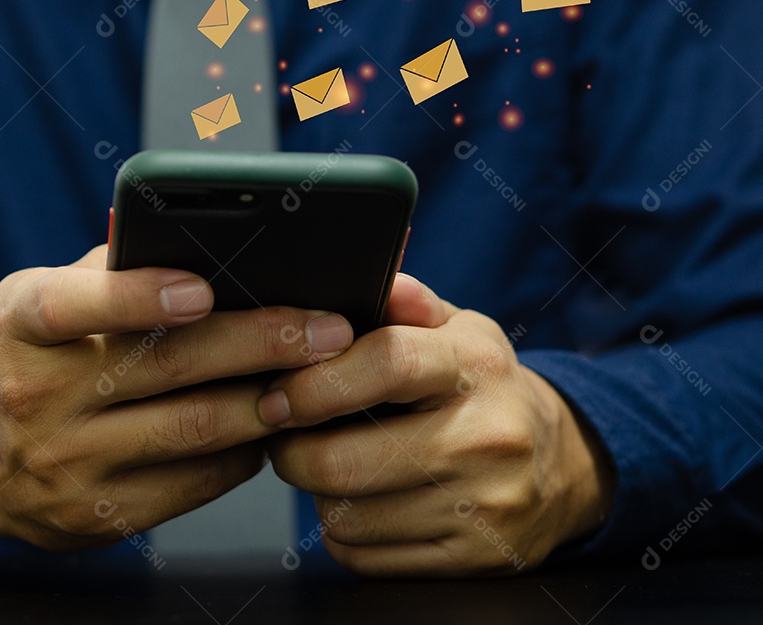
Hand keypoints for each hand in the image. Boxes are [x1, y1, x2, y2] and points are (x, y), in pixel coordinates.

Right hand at [0, 246, 353, 550]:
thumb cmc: (21, 354)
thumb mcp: (36, 299)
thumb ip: (110, 271)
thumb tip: (209, 249)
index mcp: (20, 327)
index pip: (72, 305)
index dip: (137, 296)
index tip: (203, 287)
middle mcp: (36, 397)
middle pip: (163, 368)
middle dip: (259, 343)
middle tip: (327, 327)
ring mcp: (64, 465)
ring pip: (191, 431)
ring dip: (268, 400)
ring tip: (324, 374)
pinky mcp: (93, 517)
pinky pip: (193, 484)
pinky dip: (244, 450)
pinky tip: (274, 422)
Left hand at [263, 274, 613, 577]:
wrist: (562, 465)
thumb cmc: (484, 389)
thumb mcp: (459, 331)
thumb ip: (409, 303)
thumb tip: (379, 277)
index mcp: (476, 366)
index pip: (385, 364)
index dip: (312, 383)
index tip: (275, 394)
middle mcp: (486, 438)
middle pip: (346, 462)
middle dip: (292, 451)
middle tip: (285, 435)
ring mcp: (482, 507)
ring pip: (346, 516)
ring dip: (318, 493)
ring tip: (332, 465)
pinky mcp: (471, 561)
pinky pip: (364, 557)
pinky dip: (345, 533)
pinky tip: (363, 503)